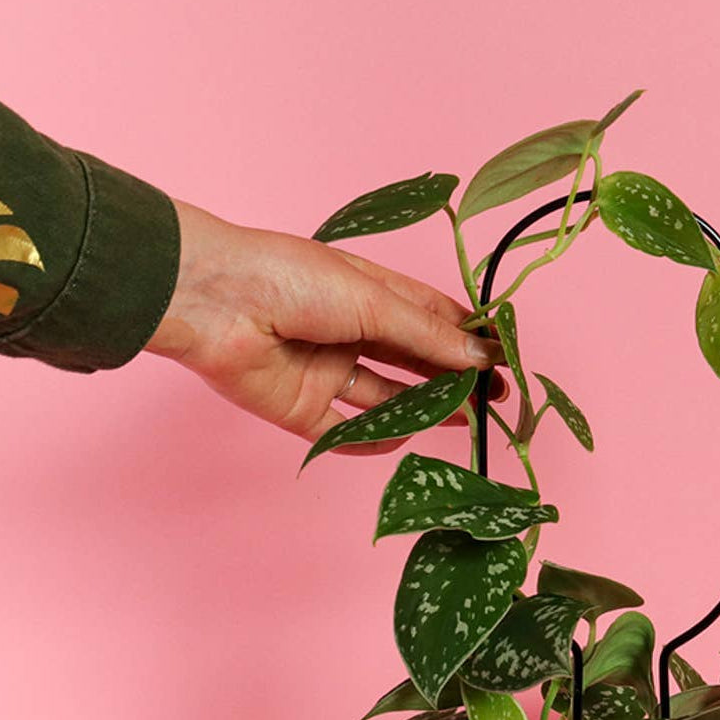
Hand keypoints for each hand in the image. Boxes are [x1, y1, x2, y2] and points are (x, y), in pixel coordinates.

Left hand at [145, 198, 505, 453]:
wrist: (215, 302)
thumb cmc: (290, 278)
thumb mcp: (373, 299)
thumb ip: (427, 336)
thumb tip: (481, 357)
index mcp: (365, 292)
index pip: (430, 318)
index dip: (468, 338)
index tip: (505, 359)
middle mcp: (347, 332)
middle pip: (413, 361)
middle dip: (454, 378)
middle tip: (496, 398)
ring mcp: (324, 372)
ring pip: (385, 399)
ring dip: (424, 409)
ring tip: (464, 419)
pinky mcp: (300, 410)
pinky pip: (344, 434)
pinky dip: (374, 440)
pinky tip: (405, 439)